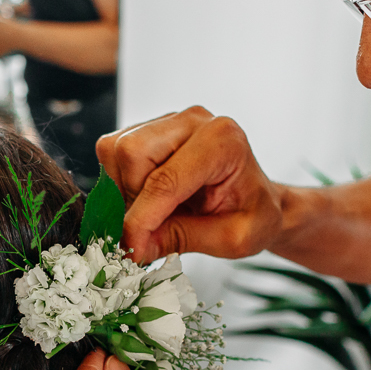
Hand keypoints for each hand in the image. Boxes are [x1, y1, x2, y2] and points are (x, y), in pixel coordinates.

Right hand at [95, 107, 286, 264]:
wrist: (257, 200)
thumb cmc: (253, 216)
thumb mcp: (231, 239)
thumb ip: (182, 239)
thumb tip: (134, 248)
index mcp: (223, 142)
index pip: (165, 180)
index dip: (141, 219)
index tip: (131, 248)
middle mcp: (195, 122)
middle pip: (132, 152)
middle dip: (131, 198)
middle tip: (148, 229)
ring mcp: (170, 121)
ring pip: (116, 150)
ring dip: (123, 191)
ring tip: (152, 213)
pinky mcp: (150, 129)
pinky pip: (113, 152)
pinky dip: (120, 183)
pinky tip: (146, 199)